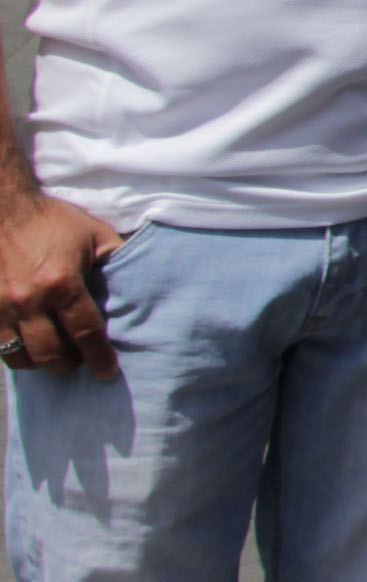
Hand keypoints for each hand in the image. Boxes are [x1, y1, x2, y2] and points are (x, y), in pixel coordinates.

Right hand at [0, 178, 119, 378]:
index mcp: (62, 284)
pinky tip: (28, 345)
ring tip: (53, 355)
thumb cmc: (52, 221)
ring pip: (19, 358)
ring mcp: (0, 308)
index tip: (107, 373)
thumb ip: (115, 261)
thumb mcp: (95, 234)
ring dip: (39, 362)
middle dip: (68, 365)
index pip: (86, 333)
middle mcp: (29, 301)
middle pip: (50, 355)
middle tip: (78, 362)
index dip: (99, 358)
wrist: (3, 208)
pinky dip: (14, 352)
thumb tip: (138, 285)